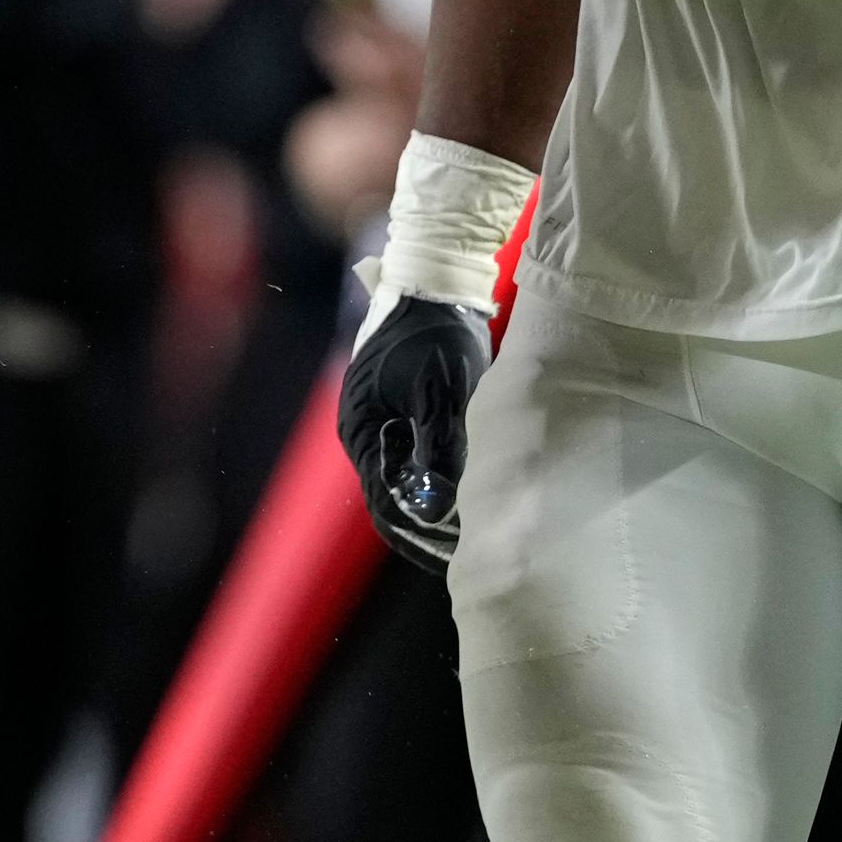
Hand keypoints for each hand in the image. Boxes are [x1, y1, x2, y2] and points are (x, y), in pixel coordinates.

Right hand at [343, 292, 493, 574]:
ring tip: (481, 522)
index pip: (384, 504)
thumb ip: (437, 451)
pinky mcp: (405, 410)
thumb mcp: (438, 394)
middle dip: (432, 525)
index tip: (456, 557)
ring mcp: (384, 420)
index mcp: (361, 430)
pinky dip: (444, 475)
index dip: (419, 535)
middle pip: (395, 496)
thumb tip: (435, 512)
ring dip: (440, 501)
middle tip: (476, 547)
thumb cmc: (435, 335)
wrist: (437, 283)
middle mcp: (366, 431)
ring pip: (410, 478)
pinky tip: (476, 485)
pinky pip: (420, 456)